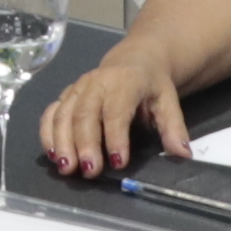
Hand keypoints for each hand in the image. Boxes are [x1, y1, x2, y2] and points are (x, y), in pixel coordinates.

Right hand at [37, 36, 194, 176]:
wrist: (136, 59)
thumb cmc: (152, 85)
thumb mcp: (168, 101)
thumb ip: (173, 128)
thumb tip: (182, 154)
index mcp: (125, 82)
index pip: (117, 110)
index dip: (116, 136)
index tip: (118, 162)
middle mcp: (97, 82)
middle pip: (85, 114)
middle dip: (85, 144)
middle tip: (89, 171)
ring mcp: (78, 88)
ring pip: (64, 114)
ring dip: (63, 142)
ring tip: (67, 168)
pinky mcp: (66, 95)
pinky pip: (51, 113)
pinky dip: (48, 133)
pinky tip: (52, 154)